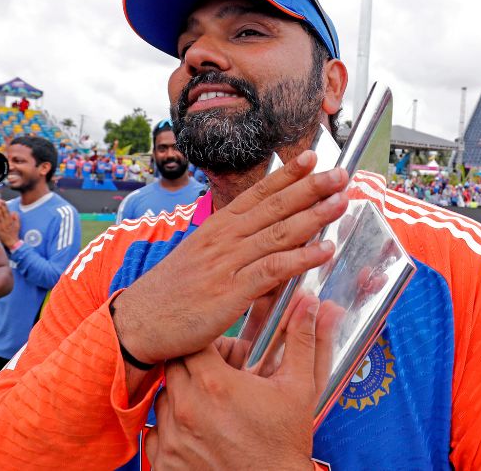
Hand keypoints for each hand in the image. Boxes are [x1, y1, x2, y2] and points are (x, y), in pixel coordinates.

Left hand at [0, 200, 20, 248]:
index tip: (1, 200)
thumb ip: (16, 218)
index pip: (7, 211)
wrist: (12, 242)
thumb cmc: (14, 233)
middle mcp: (6, 222)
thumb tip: (14, 212)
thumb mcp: (18, 225)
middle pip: (2, 212)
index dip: (4, 205)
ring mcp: (1, 225)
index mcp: (10, 220)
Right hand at [113, 150, 349, 364]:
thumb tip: (265, 241)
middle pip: (274, 206)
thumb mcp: (201, 258)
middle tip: (340, 173)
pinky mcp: (230, 292)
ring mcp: (227, 263)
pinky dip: (301, 258)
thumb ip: (232, 247)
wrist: (139, 321)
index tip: (311, 158)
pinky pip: (272, 270)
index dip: (286, 175)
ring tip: (341, 201)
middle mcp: (223, 238)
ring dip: (314, 216)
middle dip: (310, 187)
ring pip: (278, 232)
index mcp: (217, 228)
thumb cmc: (171, 291)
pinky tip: (324, 250)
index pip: (257, 193)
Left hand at [145, 295, 330, 469]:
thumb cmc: (286, 442)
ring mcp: (172, 438)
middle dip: (193, 365)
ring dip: (181, 395)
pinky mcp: (165, 463)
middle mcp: (186, 409)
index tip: (223, 356)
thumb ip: (303, 340)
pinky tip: (197, 431)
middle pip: (174, 366)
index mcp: (215, 384)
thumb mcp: (299, 387)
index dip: (208, 344)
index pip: (192, 342)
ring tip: (210, 406)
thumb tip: (311, 304)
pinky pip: (154, 432)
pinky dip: (170, 428)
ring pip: (162, 398)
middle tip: (219, 379)